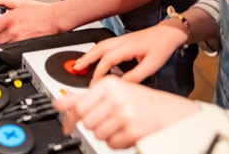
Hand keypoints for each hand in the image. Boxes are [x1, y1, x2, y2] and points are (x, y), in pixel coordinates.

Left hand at [0, 0, 60, 42]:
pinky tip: (23, 37)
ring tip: (17, 33)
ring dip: (9, 40)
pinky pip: (16, 47)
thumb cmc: (42, 11)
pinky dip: (17, 43)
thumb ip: (7, 1)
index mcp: (9, 19)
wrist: (54, 19)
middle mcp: (12, 31)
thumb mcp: (22, 2)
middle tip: (7, 30)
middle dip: (1, 35)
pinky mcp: (25, 45)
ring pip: (7, 44)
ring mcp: (19, 39)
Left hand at [53, 75, 198, 148]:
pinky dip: (116, 142)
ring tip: (118, 125)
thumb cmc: (141, 102)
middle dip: (93, 125)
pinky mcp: (132, 131)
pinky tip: (126, 132)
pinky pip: (111, 143)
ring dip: (105, 134)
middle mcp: (117, 98)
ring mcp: (125, 115)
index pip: (79, 105)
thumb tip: (58, 102)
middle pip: (87, 122)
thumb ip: (82, 96)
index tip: (67, 125)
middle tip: (105, 121)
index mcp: (110, 85)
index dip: (70, 118)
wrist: (170, 113)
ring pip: (97, 134)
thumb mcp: (112, 92)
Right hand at [72, 23, 185, 84]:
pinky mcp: (124, 40)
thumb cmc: (162, 46)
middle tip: (76, 68)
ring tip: (80, 64)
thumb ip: (136, 76)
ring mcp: (122, 39)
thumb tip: (122, 85)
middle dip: (86, 59)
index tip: (95, 83)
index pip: (108, 59)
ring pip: (100, 45)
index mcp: (129, 46)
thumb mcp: (152, 65)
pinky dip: (96, 51)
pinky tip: (94, 58)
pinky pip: (105, 44)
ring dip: (89, 54)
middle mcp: (123, 41)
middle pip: (99, 48)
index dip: (100, 72)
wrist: (170, 33)